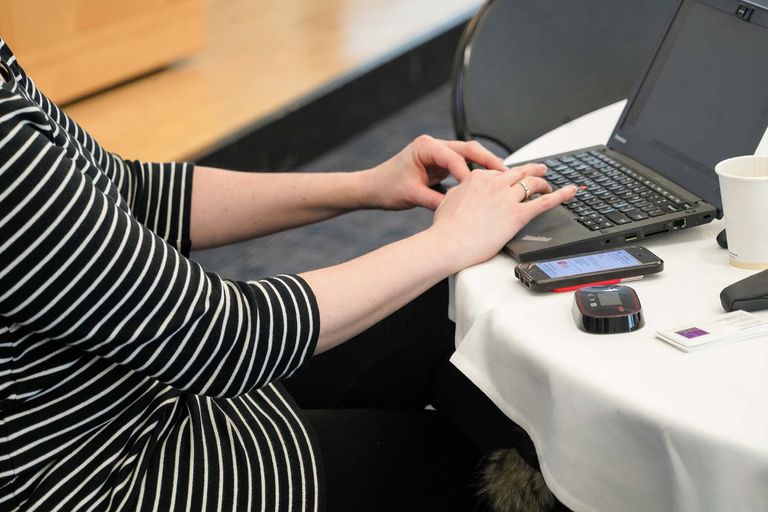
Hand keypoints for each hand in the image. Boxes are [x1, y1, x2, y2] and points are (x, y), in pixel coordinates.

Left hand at [362, 135, 507, 209]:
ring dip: (485, 166)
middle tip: (506, 175)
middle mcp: (433, 146)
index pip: (455, 158)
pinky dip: (476, 172)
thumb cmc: (386, 187)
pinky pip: (463, 164)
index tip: (481, 190)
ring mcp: (438, 153)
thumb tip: (458, 210)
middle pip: (469, 150)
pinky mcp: (440, 162)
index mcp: (425, 147)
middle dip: (489, 162)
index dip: (470, 175)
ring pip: (469, 155)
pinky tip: (488, 183)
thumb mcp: (412, 196)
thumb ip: (436, 201)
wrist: (373, 187)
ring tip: (503, 179)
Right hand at [428, 164, 577, 271]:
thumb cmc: (445, 228)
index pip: (499, 173)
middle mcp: (495, 184)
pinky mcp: (518, 214)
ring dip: (544, 183)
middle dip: (532, 170)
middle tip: (541, 170)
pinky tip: (570, 192)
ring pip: (533, 183)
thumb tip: (462, 191)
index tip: (511, 181)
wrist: (448, 243)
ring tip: (550, 185)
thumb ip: (460, 192)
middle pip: (520, 172)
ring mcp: (507, 198)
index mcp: (478, 178)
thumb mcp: (448, 201)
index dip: (508, 177)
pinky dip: (561, 195)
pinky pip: (545, 201)